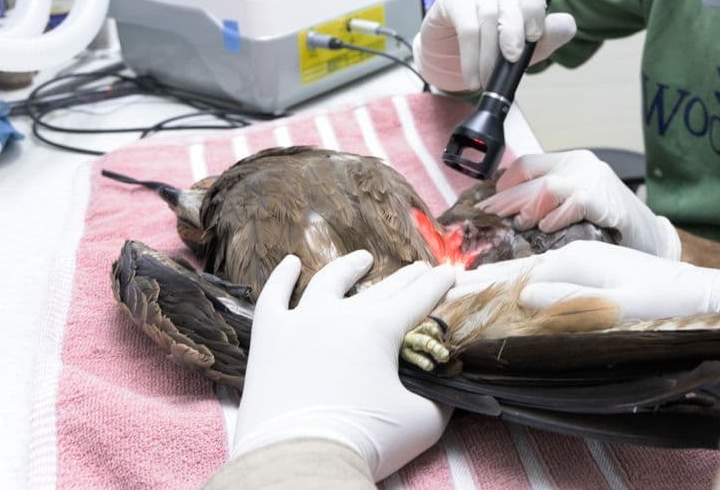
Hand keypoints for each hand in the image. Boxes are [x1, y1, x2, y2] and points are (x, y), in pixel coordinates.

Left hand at [233, 251, 455, 481]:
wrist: (299, 461)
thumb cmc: (365, 440)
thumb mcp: (422, 422)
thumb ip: (439, 399)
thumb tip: (448, 387)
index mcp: (380, 329)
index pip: (419, 298)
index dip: (438, 285)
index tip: (450, 272)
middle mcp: (342, 315)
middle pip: (382, 288)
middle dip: (406, 278)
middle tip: (420, 269)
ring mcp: (301, 321)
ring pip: (328, 282)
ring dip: (349, 268)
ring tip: (362, 259)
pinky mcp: (269, 337)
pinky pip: (273, 297)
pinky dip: (281, 278)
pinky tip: (291, 263)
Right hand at [412, 0, 576, 90]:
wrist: (455, 52)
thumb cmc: (497, 43)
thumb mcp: (529, 45)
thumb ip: (550, 36)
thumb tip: (566, 25)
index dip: (534, 8)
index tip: (533, 37)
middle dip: (512, 33)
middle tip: (512, 60)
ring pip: (486, 14)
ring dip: (489, 52)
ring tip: (489, 76)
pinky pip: (465, 26)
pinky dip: (471, 55)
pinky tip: (473, 74)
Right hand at [449, 240, 719, 318]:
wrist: (703, 297)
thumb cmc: (665, 305)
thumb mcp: (616, 308)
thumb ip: (566, 300)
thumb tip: (522, 295)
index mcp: (575, 261)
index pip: (514, 273)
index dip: (480, 283)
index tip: (448, 292)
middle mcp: (576, 256)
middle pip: (515, 268)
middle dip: (479, 280)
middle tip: (444, 292)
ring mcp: (584, 262)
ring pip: (529, 266)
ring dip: (498, 278)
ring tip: (467, 288)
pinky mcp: (592, 273)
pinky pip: (546, 272)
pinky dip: (523, 279)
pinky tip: (514, 290)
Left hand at [477, 150, 681, 258]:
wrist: (651, 237)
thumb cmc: (611, 224)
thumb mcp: (575, 205)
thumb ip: (549, 202)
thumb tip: (511, 213)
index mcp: (572, 162)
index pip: (529, 164)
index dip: (505, 182)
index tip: (490, 201)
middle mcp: (582, 165)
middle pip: (533, 178)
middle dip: (507, 200)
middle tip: (490, 217)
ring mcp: (595, 180)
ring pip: (548, 188)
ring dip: (528, 208)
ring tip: (519, 224)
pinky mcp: (606, 199)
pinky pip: (573, 203)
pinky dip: (557, 216)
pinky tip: (547, 227)